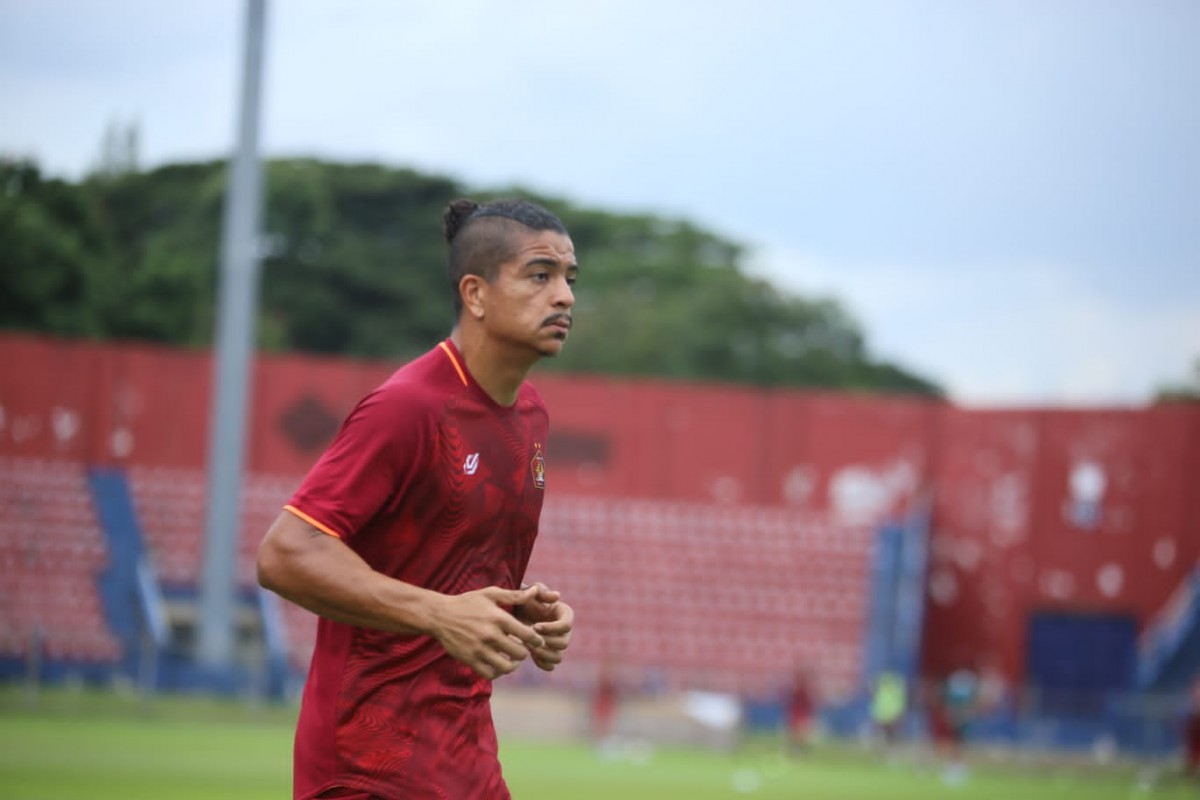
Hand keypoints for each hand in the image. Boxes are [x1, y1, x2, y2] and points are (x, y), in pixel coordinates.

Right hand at [429, 585, 544, 679]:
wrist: (440, 615)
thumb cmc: (468, 603)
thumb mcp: (490, 594)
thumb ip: (514, 595)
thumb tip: (535, 591)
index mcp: (498, 618)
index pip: (527, 634)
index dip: (537, 640)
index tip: (538, 641)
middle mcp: (490, 635)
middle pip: (519, 653)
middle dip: (525, 652)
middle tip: (523, 649)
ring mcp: (479, 649)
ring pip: (506, 667)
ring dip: (513, 665)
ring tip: (513, 660)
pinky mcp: (469, 660)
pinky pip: (489, 674)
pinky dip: (497, 672)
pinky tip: (498, 665)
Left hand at [514, 582, 573, 671]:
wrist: (512, 613)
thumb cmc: (522, 599)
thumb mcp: (529, 591)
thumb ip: (541, 591)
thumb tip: (557, 596)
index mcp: (565, 614)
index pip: (566, 625)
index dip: (551, 628)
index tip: (534, 626)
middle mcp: (565, 631)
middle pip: (564, 643)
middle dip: (546, 642)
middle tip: (529, 639)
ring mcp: (557, 644)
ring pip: (558, 657)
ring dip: (543, 654)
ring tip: (528, 647)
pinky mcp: (548, 654)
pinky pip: (550, 665)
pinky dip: (541, 662)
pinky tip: (529, 654)